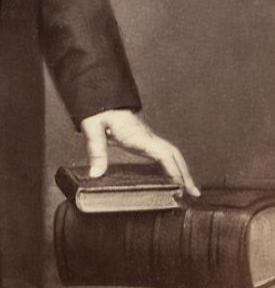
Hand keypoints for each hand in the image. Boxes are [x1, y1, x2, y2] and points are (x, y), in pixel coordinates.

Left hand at [80, 109, 199, 196]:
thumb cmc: (98, 108)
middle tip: (194, 193)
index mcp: (139, 135)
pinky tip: (171, 176)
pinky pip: (162, 153)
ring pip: (171, 154)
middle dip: (186, 173)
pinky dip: (171, 165)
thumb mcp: (93, 126)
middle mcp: (147, 136)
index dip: (174, 171)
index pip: (164, 154)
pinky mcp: (142, 138)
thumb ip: (96, 149)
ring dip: (182, 170)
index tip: (180, 187)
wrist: (101, 94)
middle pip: (174, 155)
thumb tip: (96, 174)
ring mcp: (147, 137)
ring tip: (190, 189)